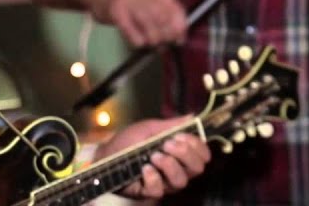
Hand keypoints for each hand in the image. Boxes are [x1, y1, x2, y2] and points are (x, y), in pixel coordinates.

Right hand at [76, 0, 187, 46]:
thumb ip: (164, 10)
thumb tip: (180, 33)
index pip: (176, 7)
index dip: (181, 26)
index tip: (181, 38)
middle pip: (164, 18)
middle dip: (168, 35)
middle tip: (166, 43)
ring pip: (151, 26)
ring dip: (155, 40)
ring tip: (153, 43)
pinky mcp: (116, 12)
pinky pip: (134, 34)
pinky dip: (140, 42)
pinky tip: (139, 41)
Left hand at [96, 117, 210, 199]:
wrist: (105, 154)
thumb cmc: (128, 141)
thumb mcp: (150, 128)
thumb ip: (172, 125)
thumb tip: (193, 116)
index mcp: (180, 154)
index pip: (203, 155)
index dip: (197, 145)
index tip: (179, 136)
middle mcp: (177, 169)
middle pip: (197, 168)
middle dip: (185, 153)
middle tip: (167, 144)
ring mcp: (164, 182)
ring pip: (181, 180)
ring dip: (170, 165)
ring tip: (154, 156)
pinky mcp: (149, 192)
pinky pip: (159, 190)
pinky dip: (153, 177)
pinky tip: (144, 168)